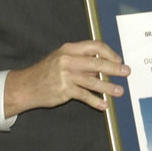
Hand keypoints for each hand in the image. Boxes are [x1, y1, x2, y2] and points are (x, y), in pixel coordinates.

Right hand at [4, 40, 128, 115]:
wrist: (26, 86)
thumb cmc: (46, 72)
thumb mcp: (62, 59)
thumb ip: (81, 61)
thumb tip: (103, 66)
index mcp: (69, 49)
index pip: (94, 46)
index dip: (109, 53)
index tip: (118, 60)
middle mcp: (67, 59)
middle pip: (96, 62)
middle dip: (114, 68)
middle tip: (125, 72)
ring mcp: (65, 75)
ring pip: (92, 80)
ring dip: (108, 87)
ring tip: (119, 92)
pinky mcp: (64, 90)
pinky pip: (84, 95)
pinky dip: (95, 101)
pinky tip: (103, 105)